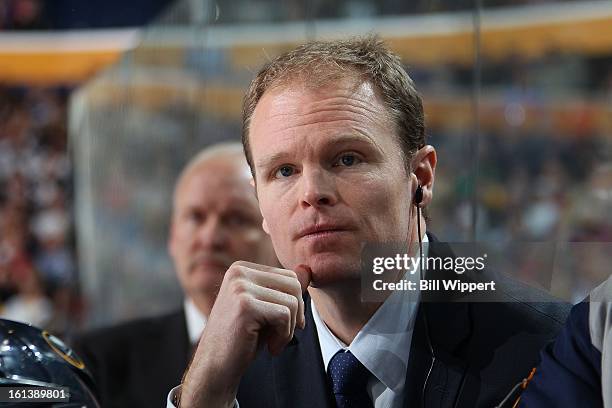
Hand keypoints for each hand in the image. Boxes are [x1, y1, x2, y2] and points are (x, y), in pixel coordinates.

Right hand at [179, 261, 310, 407]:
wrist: (215, 367)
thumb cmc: (242, 339)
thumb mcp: (267, 309)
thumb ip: (285, 290)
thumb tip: (307, 270)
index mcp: (241, 269)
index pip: (288, 276)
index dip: (294, 304)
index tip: (281, 325)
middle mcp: (239, 272)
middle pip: (293, 284)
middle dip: (296, 314)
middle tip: (282, 335)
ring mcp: (240, 287)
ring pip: (292, 301)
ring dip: (289, 328)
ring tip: (274, 342)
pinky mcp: (245, 306)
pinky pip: (285, 316)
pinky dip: (284, 336)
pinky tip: (270, 348)